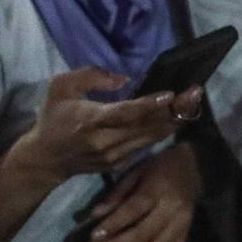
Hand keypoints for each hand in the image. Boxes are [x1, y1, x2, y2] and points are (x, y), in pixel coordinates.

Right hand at [5, 68, 200, 184]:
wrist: (44, 160)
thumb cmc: (52, 118)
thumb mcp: (61, 87)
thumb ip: (91, 76)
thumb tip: (124, 79)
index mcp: (90, 121)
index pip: (125, 113)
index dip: (149, 105)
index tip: (170, 94)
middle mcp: (105, 141)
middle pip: (146, 126)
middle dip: (174, 109)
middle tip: (196, 93)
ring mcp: (114, 156)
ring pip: (151, 137)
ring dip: (175, 120)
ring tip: (194, 103)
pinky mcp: (119, 164)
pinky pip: (146, 145)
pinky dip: (162, 131)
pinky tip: (177, 118)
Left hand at [89, 143, 200, 241]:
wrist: (191, 165)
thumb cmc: (158, 167)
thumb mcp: (134, 172)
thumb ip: (116, 194)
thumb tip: (95, 215)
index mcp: (160, 187)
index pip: (135, 209)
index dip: (114, 224)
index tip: (94, 235)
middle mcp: (175, 207)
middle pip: (145, 232)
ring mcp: (184, 222)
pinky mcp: (187, 232)